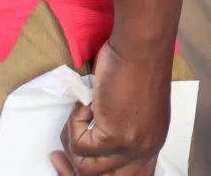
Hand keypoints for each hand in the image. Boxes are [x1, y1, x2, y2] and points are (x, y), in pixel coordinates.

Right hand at [53, 41, 170, 175]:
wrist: (139, 47)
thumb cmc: (133, 65)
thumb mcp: (131, 107)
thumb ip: (119, 129)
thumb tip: (91, 148)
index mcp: (152, 141)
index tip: (72, 167)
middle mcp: (147, 148)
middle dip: (75, 171)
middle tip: (58, 157)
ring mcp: (133, 146)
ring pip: (86, 168)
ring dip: (73, 140)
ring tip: (82, 114)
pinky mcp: (117, 138)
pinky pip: (79, 147)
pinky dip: (74, 124)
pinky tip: (88, 104)